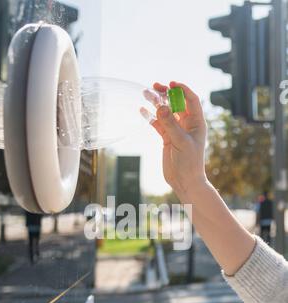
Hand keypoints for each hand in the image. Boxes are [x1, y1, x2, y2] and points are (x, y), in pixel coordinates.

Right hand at [143, 81, 207, 200]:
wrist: (185, 181)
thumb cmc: (189, 162)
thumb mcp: (180, 142)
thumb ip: (170, 124)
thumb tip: (161, 107)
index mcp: (196, 123)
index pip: (191, 100)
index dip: (182, 90)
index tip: (171, 84)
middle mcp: (187, 124)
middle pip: (176, 103)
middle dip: (166, 94)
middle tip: (154, 87)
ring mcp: (176, 131)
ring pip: (165, 112)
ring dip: (156, 103)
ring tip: (145, 94)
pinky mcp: (167, 138)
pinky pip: (158, 124)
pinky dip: (151, 117)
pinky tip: (142, 110)